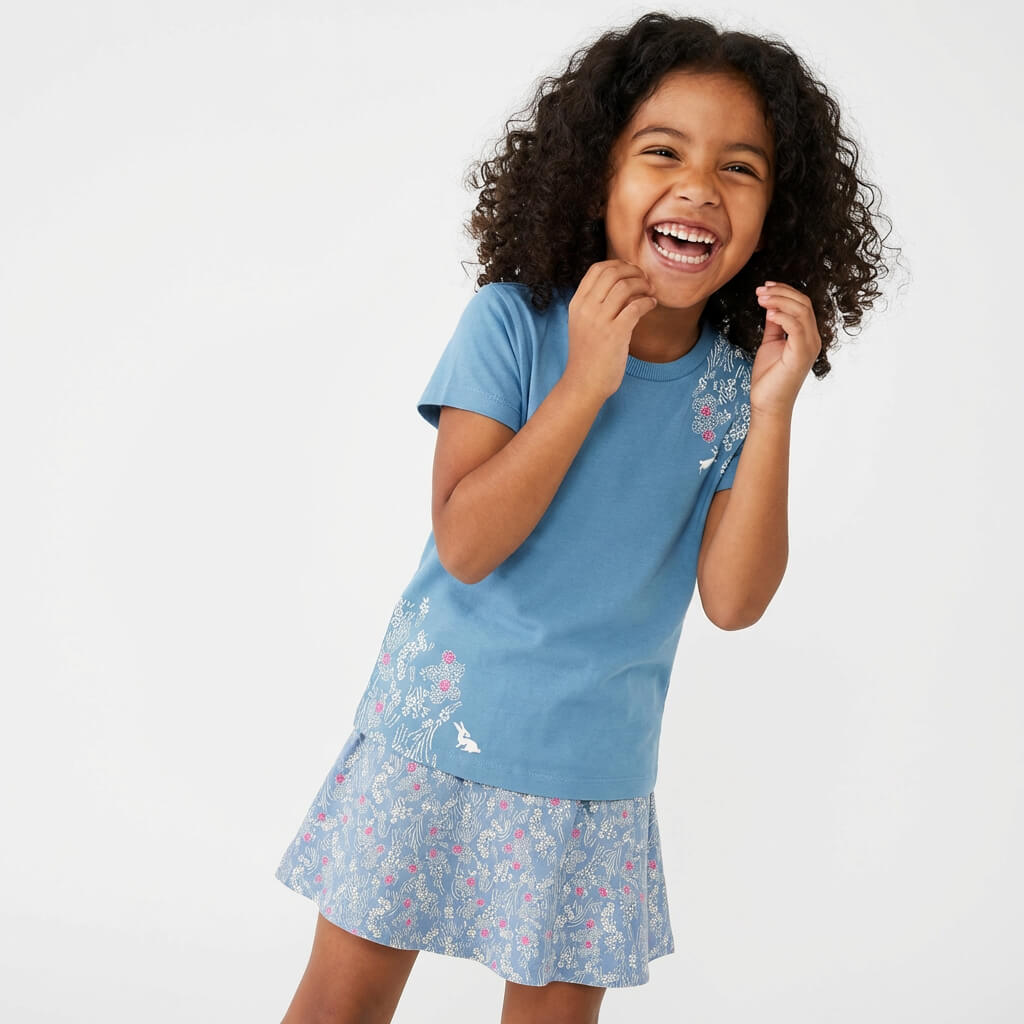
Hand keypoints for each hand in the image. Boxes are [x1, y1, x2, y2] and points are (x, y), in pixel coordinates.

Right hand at [563, 260, 657, 401]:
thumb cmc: (588, 355)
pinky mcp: (615, 334)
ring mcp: (600, 321)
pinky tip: (652, 305)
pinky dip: (648, 302)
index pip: (597, 269)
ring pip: (625, 286)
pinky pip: (636, 306)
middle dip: (634, 271)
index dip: (618, 264)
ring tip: (650, 291)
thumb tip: (622, 284)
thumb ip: (595, 304)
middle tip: (645, 279)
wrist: (584, 383)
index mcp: (577, 303)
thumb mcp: (583, 324)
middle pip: (612, 272)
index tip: (632, 271)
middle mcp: (586, 308)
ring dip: (643, 285)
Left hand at [751, 281, 822, 417]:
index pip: (802, 304)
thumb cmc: (769, 377)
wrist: (768, 404)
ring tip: (760, 298)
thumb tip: (771, 307)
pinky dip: (782, 316)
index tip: (764, 287)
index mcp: (807, 336)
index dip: (784, 292)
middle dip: (781, 292)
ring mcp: (809, 347)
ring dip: (779, 300)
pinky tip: (768, 314)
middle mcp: (812, 339)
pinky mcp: (801, 355)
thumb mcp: (770, 344)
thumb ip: (774, 326)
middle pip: (804, 303)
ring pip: (802, 311)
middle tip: (760, 290)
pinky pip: (797, 327)